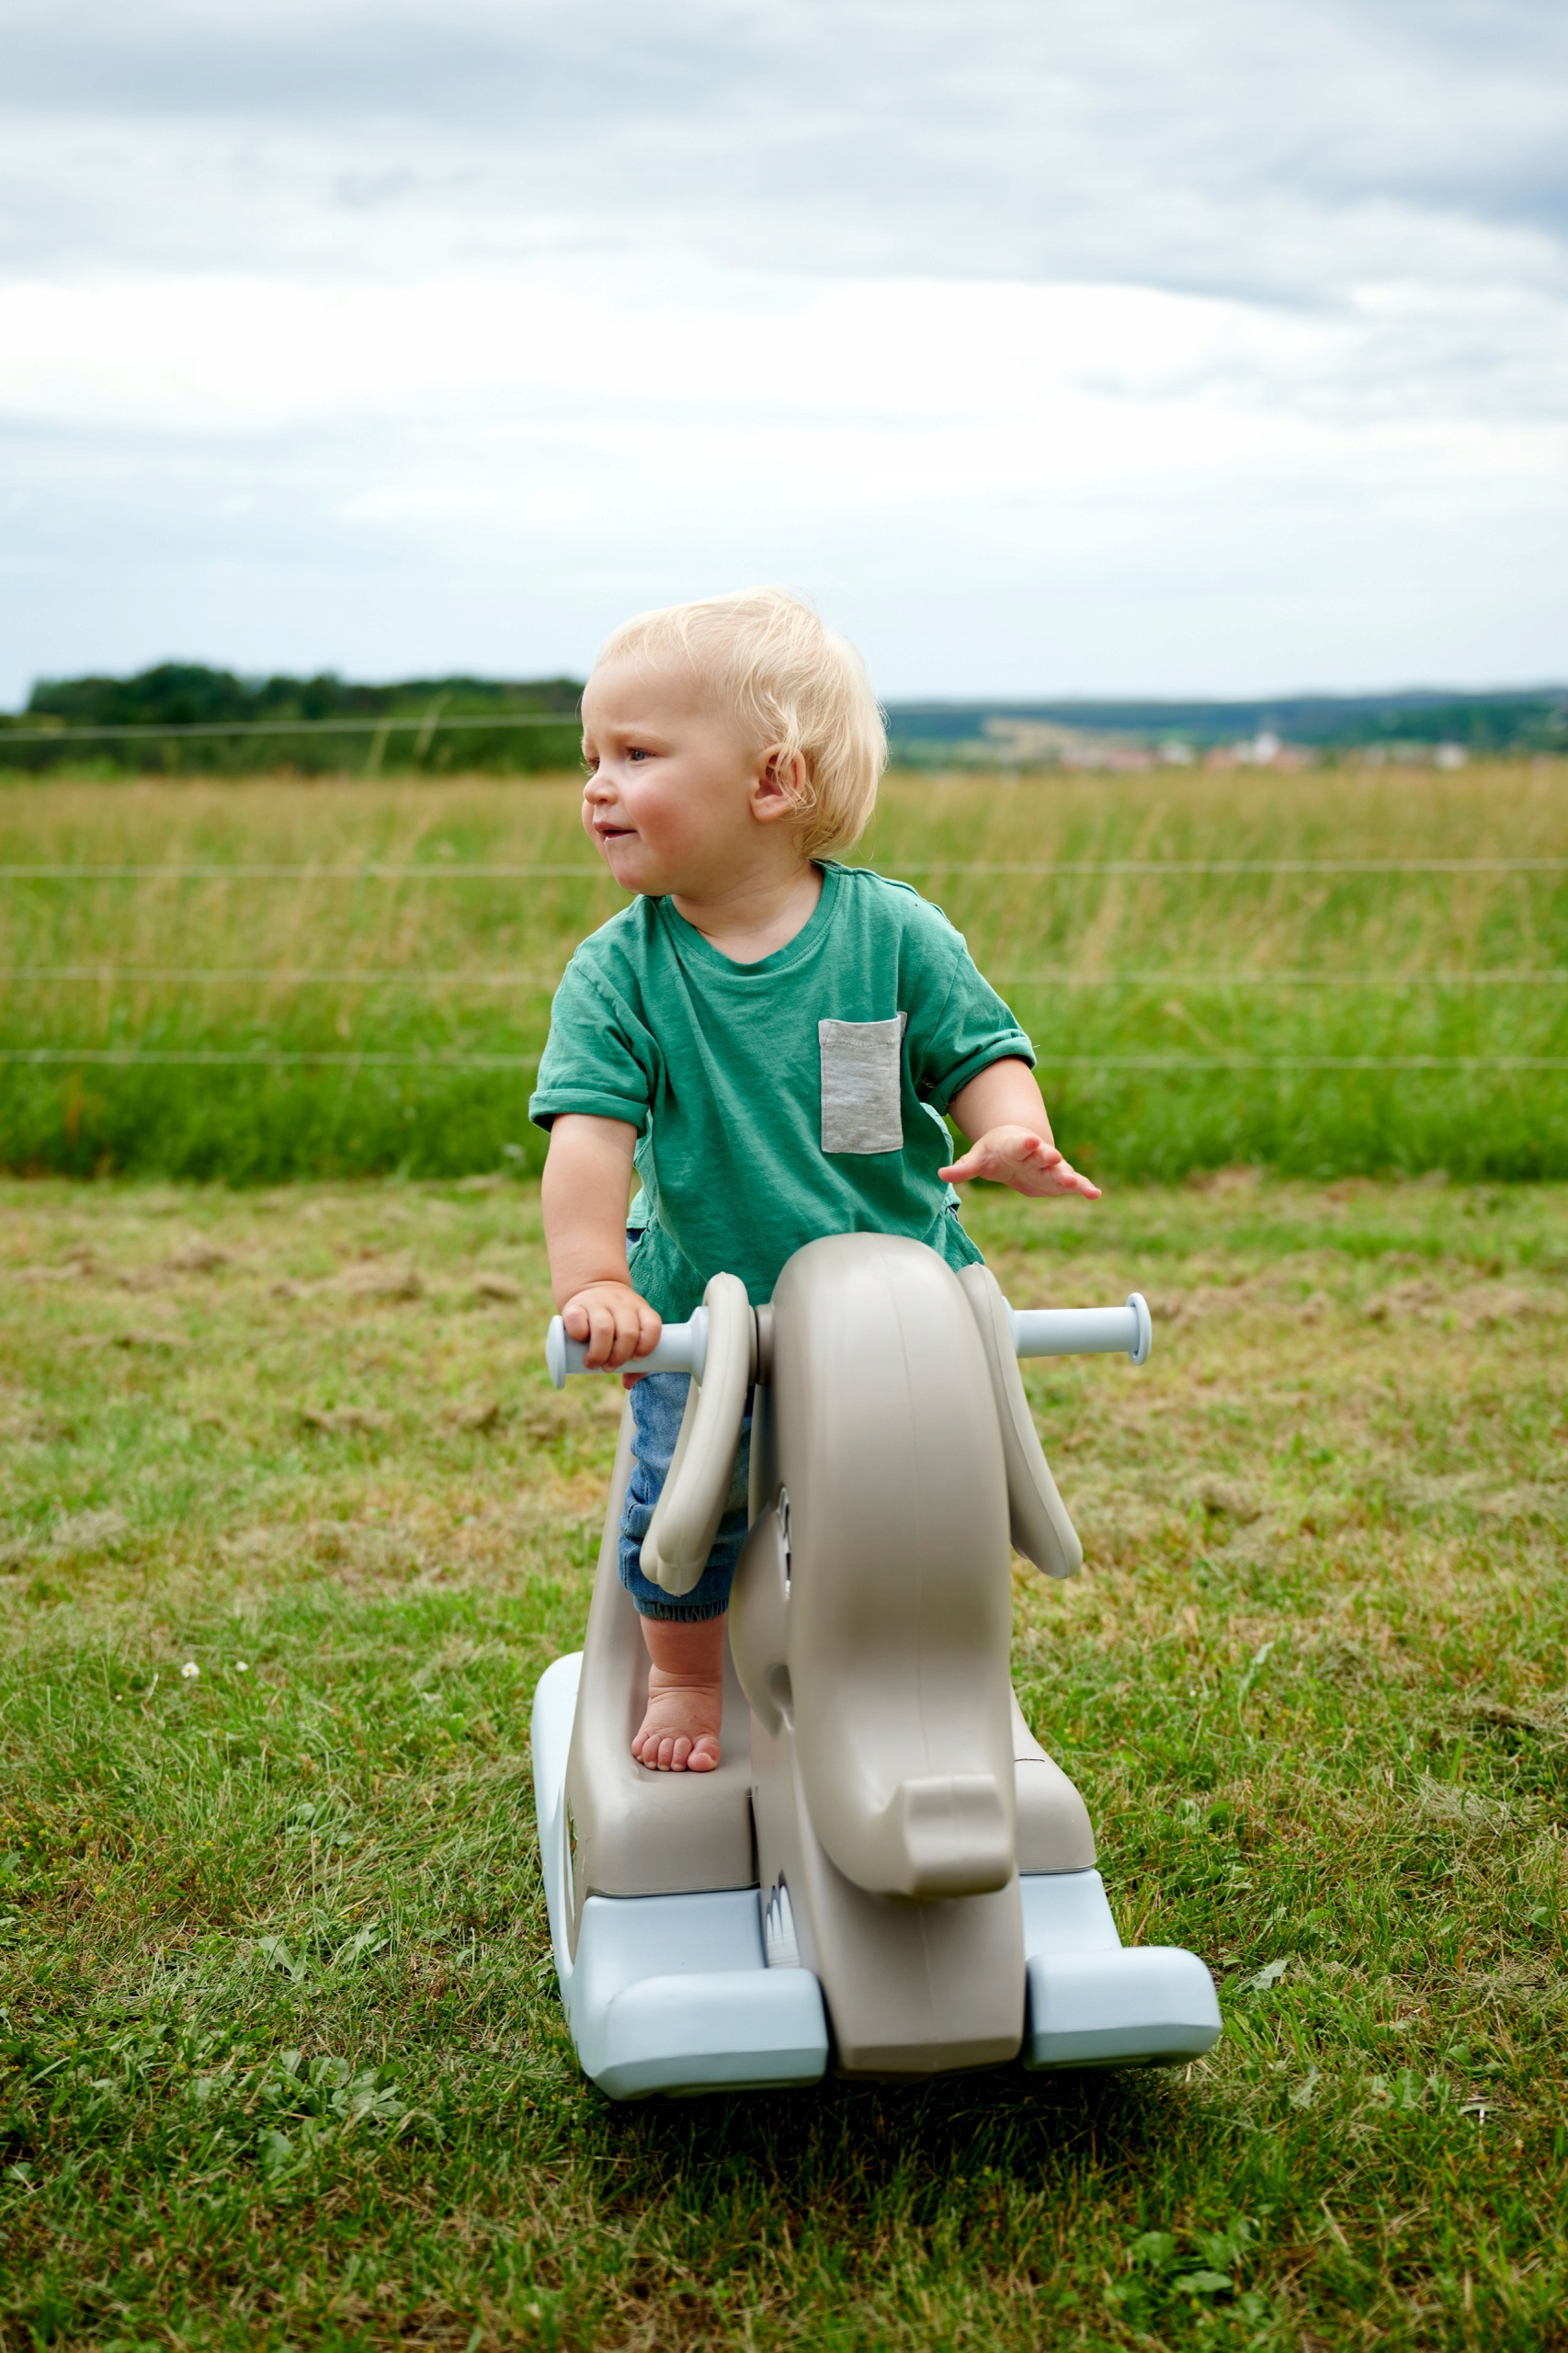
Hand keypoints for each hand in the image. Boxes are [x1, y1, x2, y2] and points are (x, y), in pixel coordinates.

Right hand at [561, 1281, 662, 1370]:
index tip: (635, 1359)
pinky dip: (579, 1335)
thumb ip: (634, 1359)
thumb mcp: (629, 1331)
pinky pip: (578, 1320)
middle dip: (619, 1356)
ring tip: (594, 1363)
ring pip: (604, 1328)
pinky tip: (580, 1341)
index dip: (646, 1346)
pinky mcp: (575, 1305)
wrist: (592, 1286)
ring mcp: (598, 1302)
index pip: (652, 1326)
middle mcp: (622, 1303)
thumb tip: (628, 1384)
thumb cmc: (615, 1319)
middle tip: (609, 1367)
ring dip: (599, 1352)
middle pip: (628, 1332)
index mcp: (640, 1308)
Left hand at [939, 1124, 1100, 1199]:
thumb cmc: (995, 1152)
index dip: (1023, 1143)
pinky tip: (1095, 1194)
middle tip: (1053, 1157)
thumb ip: (963, 1168)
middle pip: (1042, 1155)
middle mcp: (1036, 1153)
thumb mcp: (978, 1158)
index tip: (1028, 1140)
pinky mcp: (1058, 1179)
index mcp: (1015, 1145)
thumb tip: (941, 1174)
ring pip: (1060, 1171)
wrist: (1018, 1146)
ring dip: (1068, 1177)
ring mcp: (1049, 1166)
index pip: (1018, 1144)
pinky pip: (1074, 1183)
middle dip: (1047, 1157)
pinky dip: (1084, 1188)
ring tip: (1076, 1183)